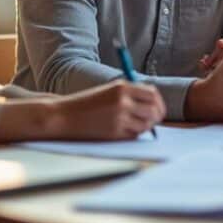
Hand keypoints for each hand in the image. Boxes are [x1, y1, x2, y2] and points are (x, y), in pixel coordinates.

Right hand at [0, 80, 165, 141]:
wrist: (64, 115)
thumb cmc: (87, 103)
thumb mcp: (109, 91)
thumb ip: (130, 94)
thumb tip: (153, 104)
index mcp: (121, 87)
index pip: (152, 94)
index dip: (158, 102)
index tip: (157, 107)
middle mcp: (122, 101)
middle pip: (153, 110)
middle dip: (156, 116)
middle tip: (154, 120)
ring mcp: (119, 118)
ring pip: (146, 125)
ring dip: (146, 126)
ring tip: (137, 124)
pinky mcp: (114, 133)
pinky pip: (134, 135)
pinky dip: (134, 134)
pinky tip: (126, 130)